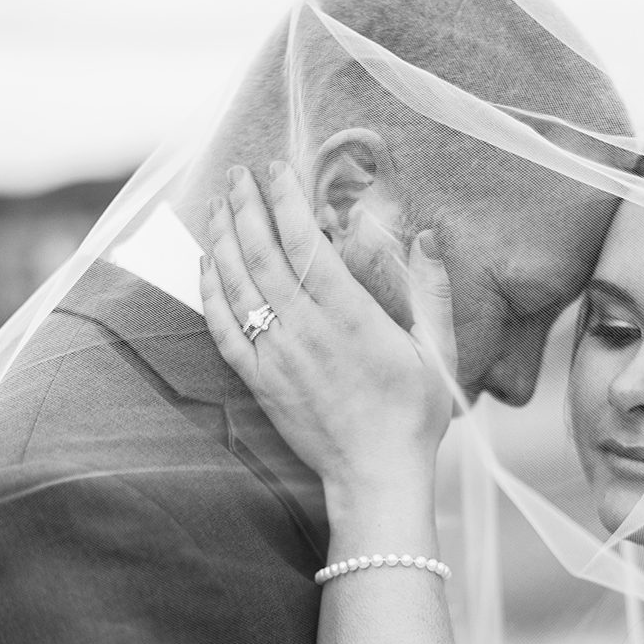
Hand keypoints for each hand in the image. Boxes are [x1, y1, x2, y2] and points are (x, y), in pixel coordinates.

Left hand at [200, 162, 455, 494]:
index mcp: (350, 316)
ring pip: (237, 283)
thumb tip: (427, 238)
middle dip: (247, 206)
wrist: (376, 475)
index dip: (287, 200)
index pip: (307, 242)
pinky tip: (206, 263)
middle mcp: (305, 330)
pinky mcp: (259, 380)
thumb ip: (432, 291)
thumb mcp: (438, 350)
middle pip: (263, 253)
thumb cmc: (414, 415)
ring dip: (223, 237)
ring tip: (218, 202)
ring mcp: (276, 355)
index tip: (277, 168)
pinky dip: (210, 291)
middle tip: (238, 172)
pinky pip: (223, 327)